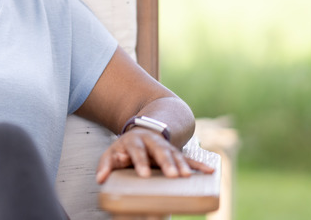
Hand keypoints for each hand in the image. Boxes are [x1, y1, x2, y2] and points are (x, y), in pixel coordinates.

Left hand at [95, 127, 214, 183]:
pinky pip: (189, 159)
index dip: (140, 162)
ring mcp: (166, 146)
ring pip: (175, 154)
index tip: (144, 174)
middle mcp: (152, 141)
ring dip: (182, 165)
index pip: (137, 151)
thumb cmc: (123, 148)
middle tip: (171, 175)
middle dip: (166, 163)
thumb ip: (107, 164)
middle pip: (160, 151)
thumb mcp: (111, 153)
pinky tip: (210, 172)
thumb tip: (100, 178)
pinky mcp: (176, 153)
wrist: (140, 132)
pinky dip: (200, 165)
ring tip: (186, 177)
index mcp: (135, 141)